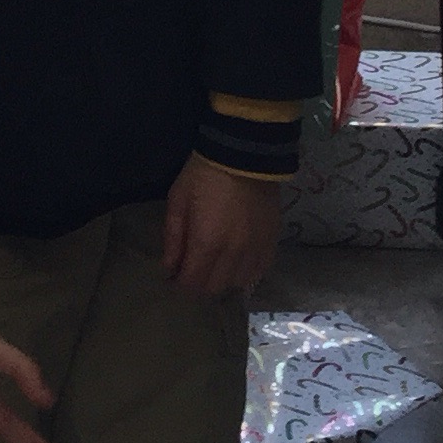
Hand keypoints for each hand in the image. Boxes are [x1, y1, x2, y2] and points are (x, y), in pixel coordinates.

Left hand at [160, 155, 281, 299]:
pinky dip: (246, 273)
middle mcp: (234, 253)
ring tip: (215, 266)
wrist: (244, 155)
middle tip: (192, 271)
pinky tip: (237, 263)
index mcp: (207, 243)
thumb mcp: (178, 201)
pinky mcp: (272, 242)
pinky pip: (260, 271)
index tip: (174, 278)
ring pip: (238, 283)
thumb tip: (169, 268)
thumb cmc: (203, 175)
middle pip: (215, 288)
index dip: (181, 286)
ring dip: (223, 280)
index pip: (193, 283)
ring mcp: (256, 249)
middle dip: (200, 285)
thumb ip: (173, 238)